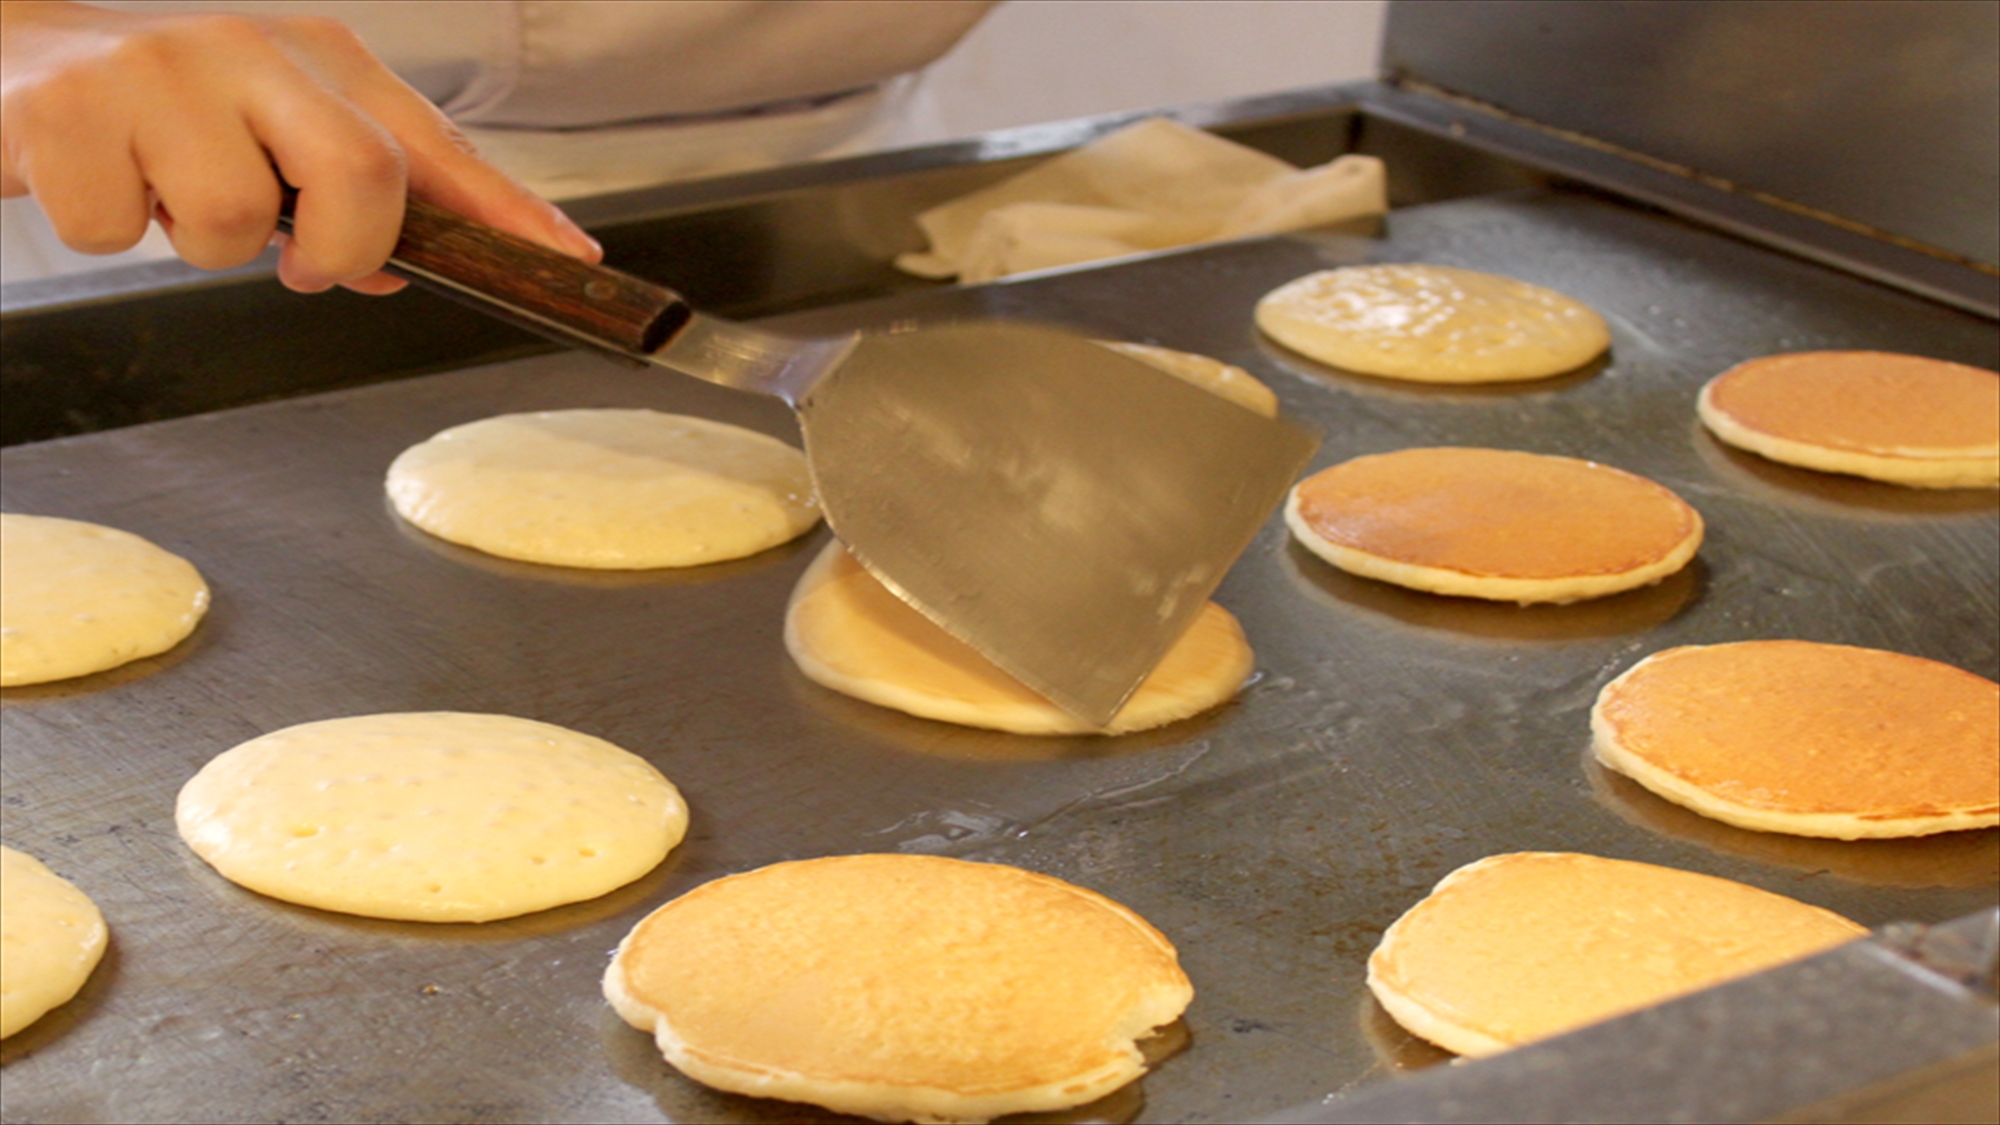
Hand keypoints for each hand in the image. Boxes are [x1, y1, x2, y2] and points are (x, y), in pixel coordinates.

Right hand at [0, 0, 600, 292]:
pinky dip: (105, 230)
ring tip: (160, 187)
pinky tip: (94, 177)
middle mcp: (251, 48)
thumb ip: (352, 194)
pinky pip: (119, 234)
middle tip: (292, 254)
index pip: (434, 146)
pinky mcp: (68, 110)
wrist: (8, 55)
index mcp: (318, 58)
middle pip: (363, 180)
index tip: (574, 262)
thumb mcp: (268, 130)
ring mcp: (160, 70)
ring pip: (234, 224)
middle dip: (338, 249)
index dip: (507, 213)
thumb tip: (409, 267)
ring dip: (196, 241)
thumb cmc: (158, 109)